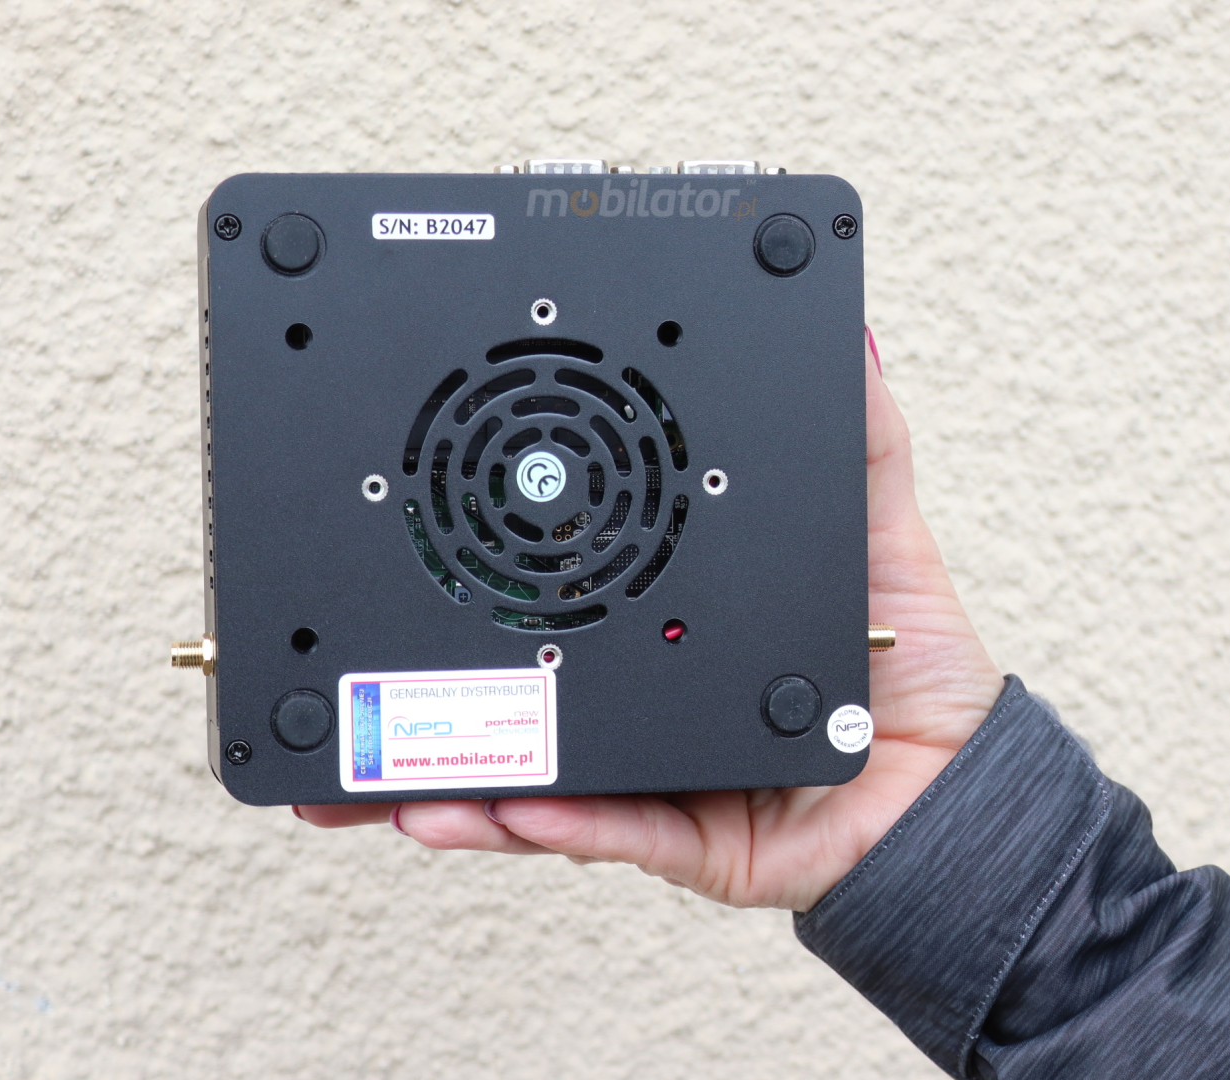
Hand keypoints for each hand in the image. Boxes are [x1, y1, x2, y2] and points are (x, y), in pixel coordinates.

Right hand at [297, 330, 1003, 911]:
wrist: (943, 785)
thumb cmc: (901, 657)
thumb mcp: (874, 524)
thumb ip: (855, 433)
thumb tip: (846, 330)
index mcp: (657, 614)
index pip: (558, 576)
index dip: (490, 552)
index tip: (423, 518)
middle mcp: (630, 684)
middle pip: (507, 677)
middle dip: (414, 676)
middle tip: (341, 654)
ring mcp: (639, 762)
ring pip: (518, 763)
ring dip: (434, 761)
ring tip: (366, 753)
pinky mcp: (667, 831)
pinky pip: (594, 828)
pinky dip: (538, 815)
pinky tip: (476, 801)